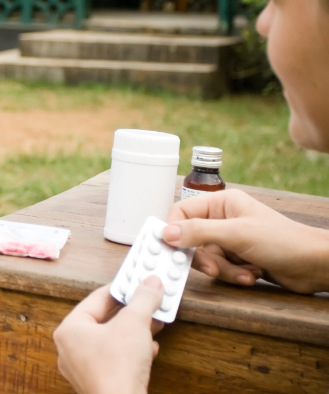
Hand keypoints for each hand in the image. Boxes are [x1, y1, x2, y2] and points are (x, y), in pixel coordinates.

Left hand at [53, 278, 163, 393]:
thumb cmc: (118, 367)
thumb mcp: (134, 324)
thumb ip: (143, 299)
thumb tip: (152, 282)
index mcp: (69, 330)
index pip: (95, 299)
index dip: (120, 288)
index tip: (136, 281)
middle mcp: (71, 349)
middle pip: (104, 320)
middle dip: (130, 311)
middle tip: (148, 299)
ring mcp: (83, 369)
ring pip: (112, 341)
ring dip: (135, 331)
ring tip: (154, 322)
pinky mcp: (99, 383)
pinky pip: (116, 359)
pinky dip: (133, 351)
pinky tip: (150, 348)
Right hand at [164, 189, 328, 292]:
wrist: (315, 265)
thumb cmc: (284, 241)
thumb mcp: (236, 234)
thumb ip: (198, 232)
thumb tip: (165, 232)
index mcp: (221, 203)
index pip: (182, 212)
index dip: (174, 231)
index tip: (172, 249)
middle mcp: (223, 219)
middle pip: (192, 240)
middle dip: (206, 258)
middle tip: (213, 268)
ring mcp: (230, 239)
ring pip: (206, 258)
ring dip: (224, 269)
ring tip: (245, 272)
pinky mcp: (238, 257)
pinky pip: (220, 268)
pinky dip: (233, 274)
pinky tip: (252, 274)